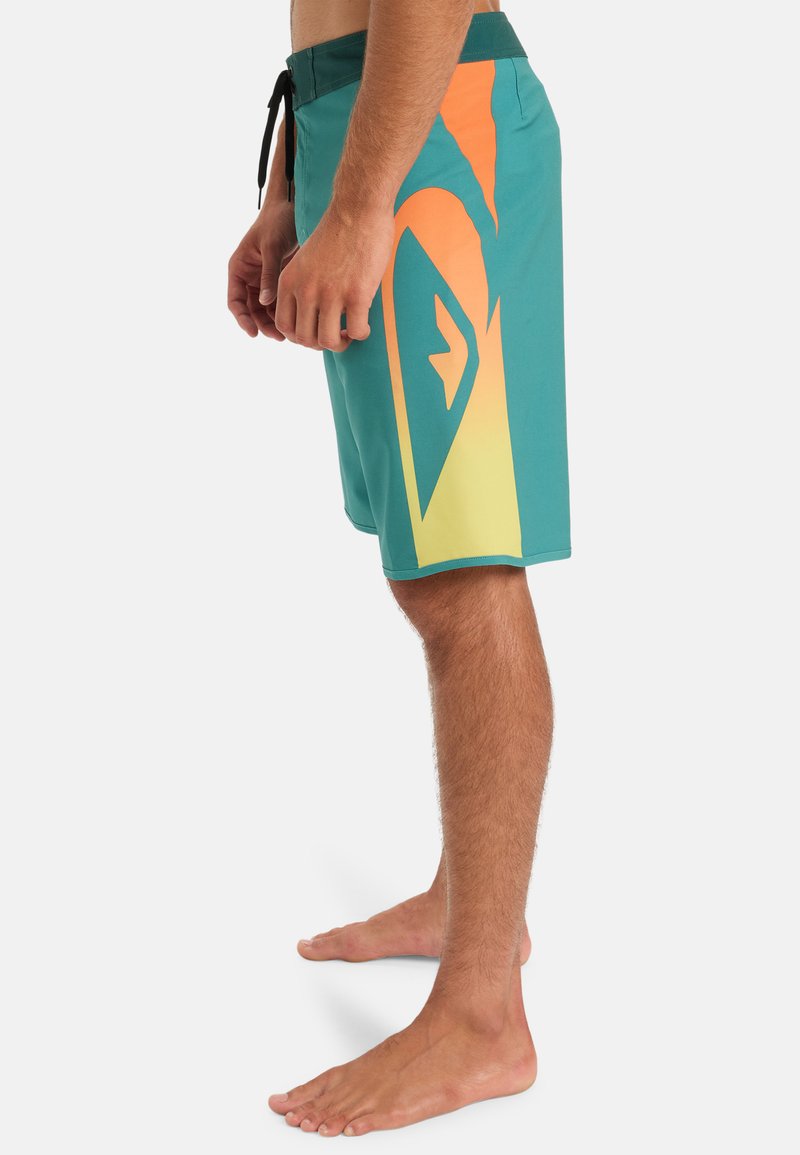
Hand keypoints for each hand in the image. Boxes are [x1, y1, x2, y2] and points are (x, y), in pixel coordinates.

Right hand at [228, 200, 297, 338]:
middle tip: (279, 337)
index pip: (234, 300)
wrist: (293, 206)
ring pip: (265, 309)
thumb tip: (263, 302)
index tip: (253, 333)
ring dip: (275, 321)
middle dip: (262, 324)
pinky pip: (279, 301)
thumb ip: (268, 275)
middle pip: (251, 310)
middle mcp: (249, 277)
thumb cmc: (277, 221)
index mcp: (239, 268)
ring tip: (290, 333)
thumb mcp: (272, 247)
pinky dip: (285, 312)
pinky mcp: (279, 280)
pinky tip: (296, 320)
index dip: (242, 319)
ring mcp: (264, 279)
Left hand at [274, 201, 395, 351]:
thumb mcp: (306, 260)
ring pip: (328, 341)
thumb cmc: (336, 232)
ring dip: (340, 344)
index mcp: (289, 281)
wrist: (357, 208)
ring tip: (349, 335)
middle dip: (320, 344)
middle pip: (304, 339)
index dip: (299, 337)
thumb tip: (310, 312)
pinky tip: (365, 325)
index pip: (284, 326)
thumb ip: (302, 284)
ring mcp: (330, 294)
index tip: (314, 331)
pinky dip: (362, 334)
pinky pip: (356, 331)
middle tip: (335, 336)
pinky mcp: (356, 294)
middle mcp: (305, 290)